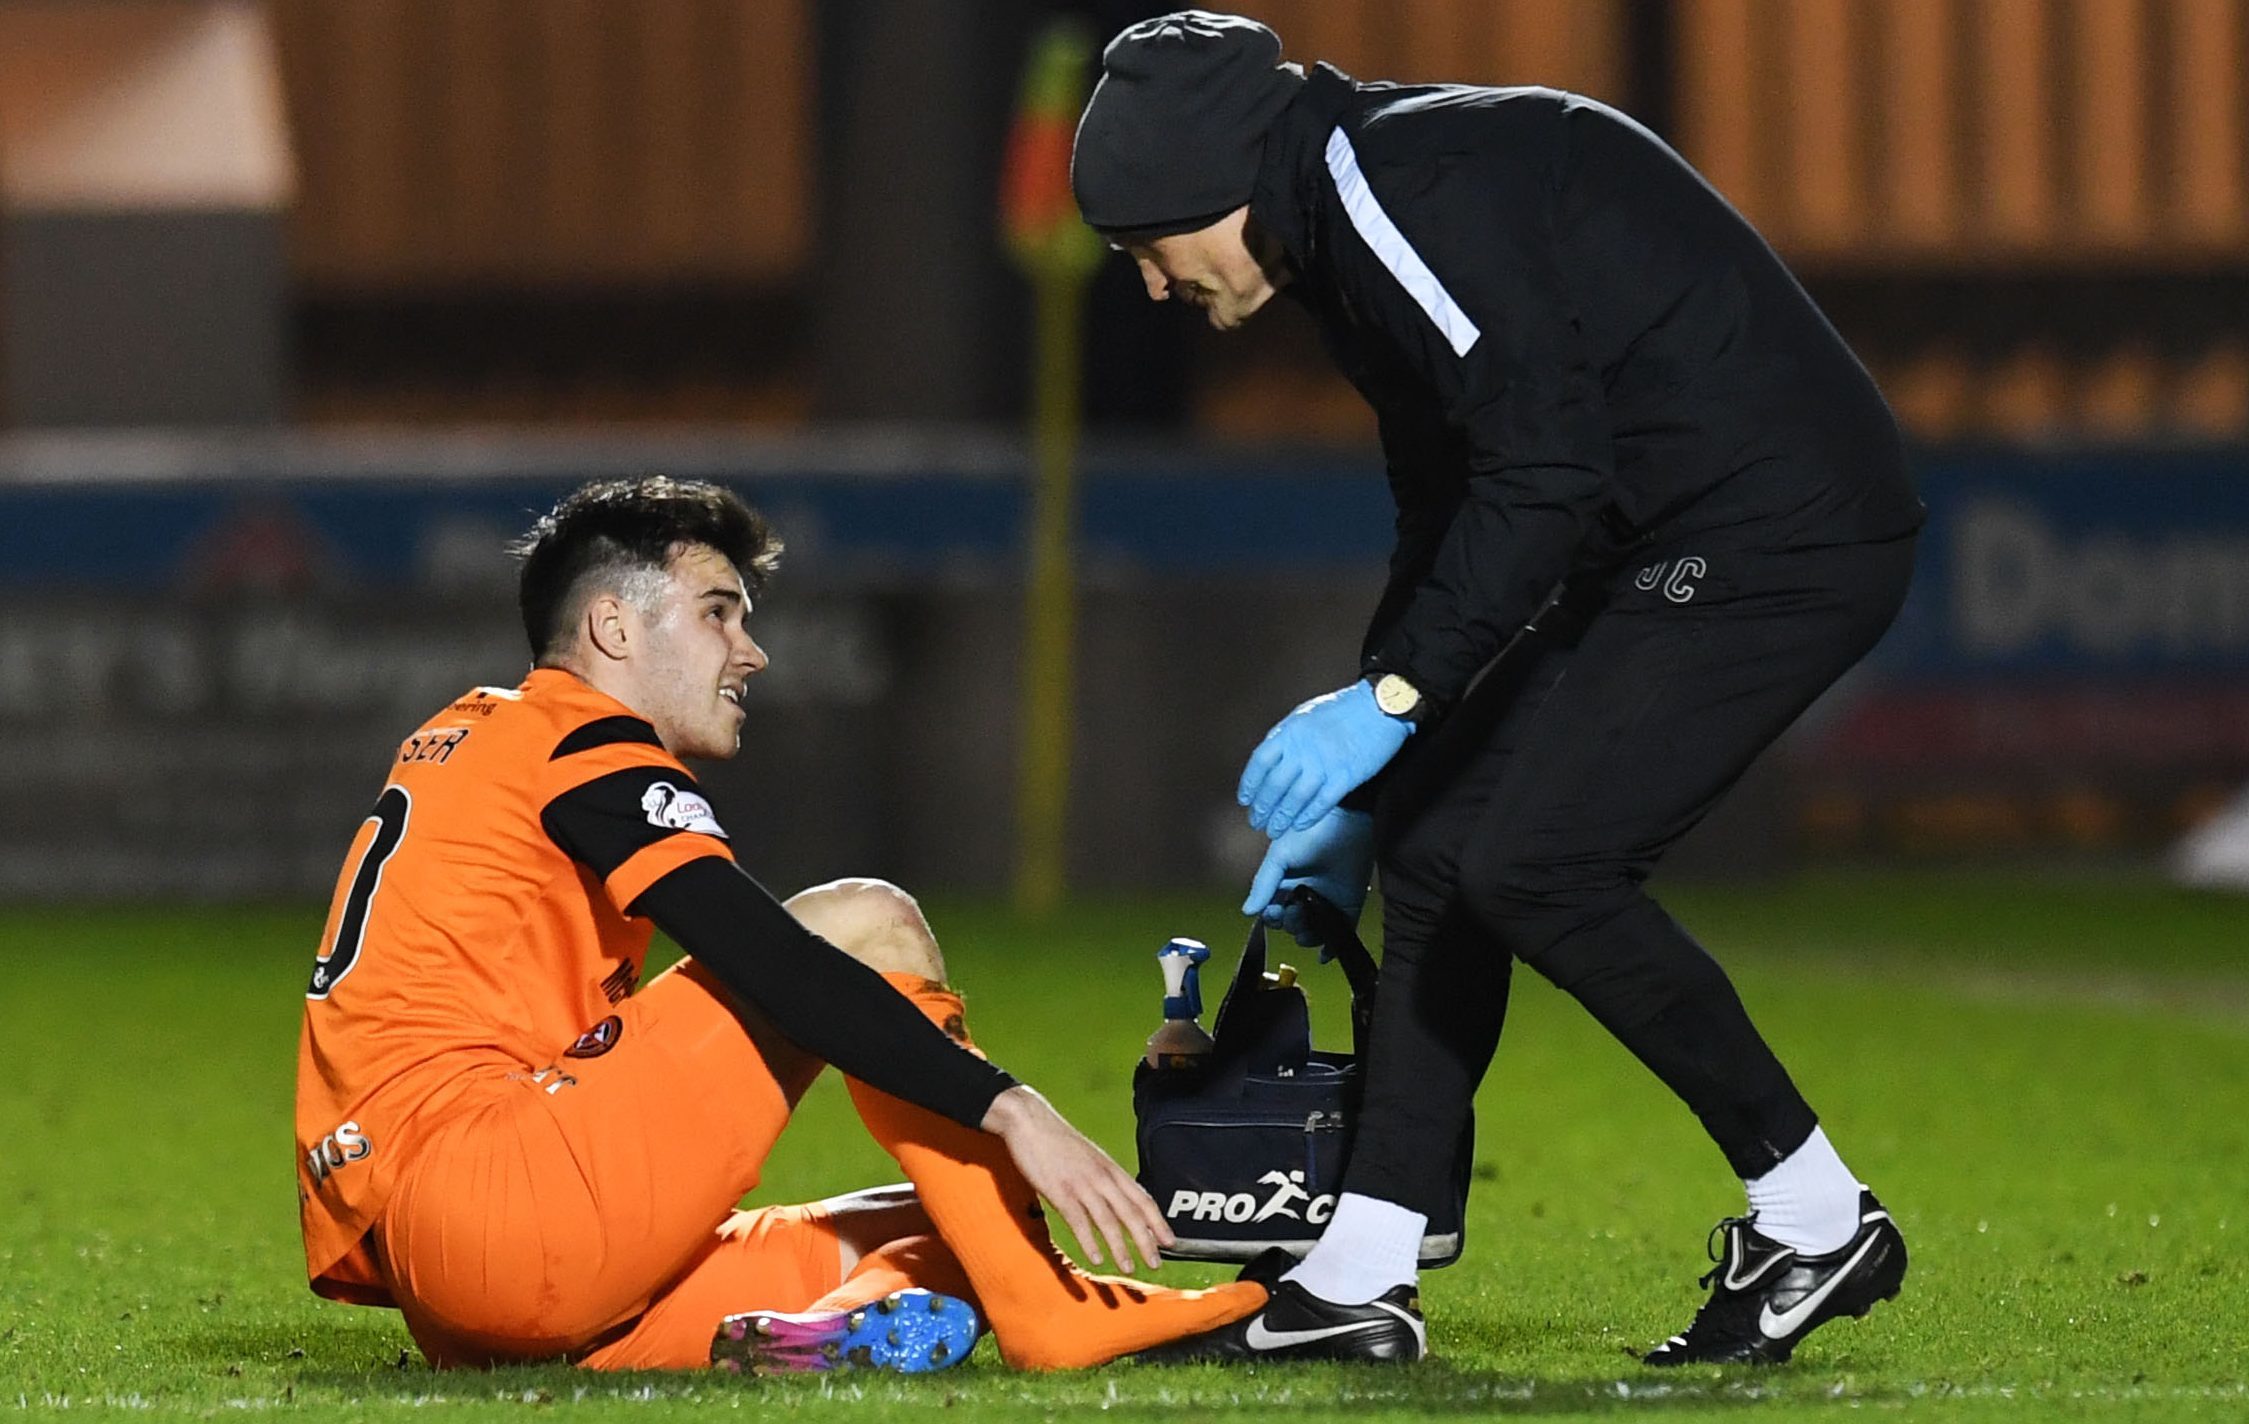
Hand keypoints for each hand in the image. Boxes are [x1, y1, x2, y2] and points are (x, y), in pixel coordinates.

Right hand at [981, 1085, 1171, 1272]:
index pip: (1143, 1199)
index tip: (1169, 1241)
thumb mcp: (1089, 1157)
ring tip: (1129, 1269)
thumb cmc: (1057, 1141)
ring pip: (1108, 1221)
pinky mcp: (1060, 1192)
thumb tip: (1115, 1198)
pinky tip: (1096, 1259)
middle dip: (1146, 1241)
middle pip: (1131, 1213)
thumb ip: (1103, 1177)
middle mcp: (1102, 1177)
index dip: (1158, 1222)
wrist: (1030, 1121)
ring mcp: (1082, 1185)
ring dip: (1121, 1248)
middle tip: (1156, 1264)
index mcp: (1110, 1169)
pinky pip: (1079, 1222)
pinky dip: (1090, 1242)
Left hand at [1238, 680, 1410, 832]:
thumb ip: (1286, 736)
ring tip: (1275, 830)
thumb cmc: (1343, 708)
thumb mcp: (1305, 714)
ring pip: (1295, 799)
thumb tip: (1269, 760)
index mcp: (1290, 731)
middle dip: (1263, 808)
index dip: (1250, 784)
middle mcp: (1303, 749)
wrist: (1380, 706)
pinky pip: (1321, 803)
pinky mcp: (1346, 777)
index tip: (1245, 800)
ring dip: (1282, 818)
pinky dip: (1308, 817)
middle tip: (1257, 822)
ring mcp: (1325, 764)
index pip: (1260, 762)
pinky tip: (1299, 826)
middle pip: (1274, 786)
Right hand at [1242, 807, 1373, 948]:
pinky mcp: (1349, 905)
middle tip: (1295, 912)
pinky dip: (1330, 948)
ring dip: (1307, 935)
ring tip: (1309, 923)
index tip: (1274, 912)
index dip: (1272, 917)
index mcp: (1286, 885)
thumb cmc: (1308, 832)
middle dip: (1290, 924)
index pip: (1274, 911)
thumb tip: (1248, 912)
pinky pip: (1340, 932)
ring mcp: (1328, 902)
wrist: (1346, 819)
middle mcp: (1305, 896)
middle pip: (1292, 925)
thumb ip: (1264, 883)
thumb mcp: (1279, 855)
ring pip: (1313, 932)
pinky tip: (1323, 956)